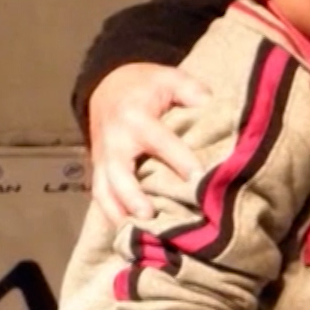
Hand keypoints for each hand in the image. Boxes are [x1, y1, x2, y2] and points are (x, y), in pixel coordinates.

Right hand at [88, 63, 209, 222]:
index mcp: (135, 118)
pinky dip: (111, 214)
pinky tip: (127, 232)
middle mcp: (115, 142)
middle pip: (120, 173)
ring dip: (118, 212)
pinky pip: (100, 196)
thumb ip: (190, 89)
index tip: (198, 177)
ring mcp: (103, 159)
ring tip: (136, 233)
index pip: (159, 141)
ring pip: (104, 190)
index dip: (179, 159)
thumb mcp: (169, 77)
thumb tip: (210, 104)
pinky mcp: (100, 171)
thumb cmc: (145, 85)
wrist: (107, 86)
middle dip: (133, 195)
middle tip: (151, 215)